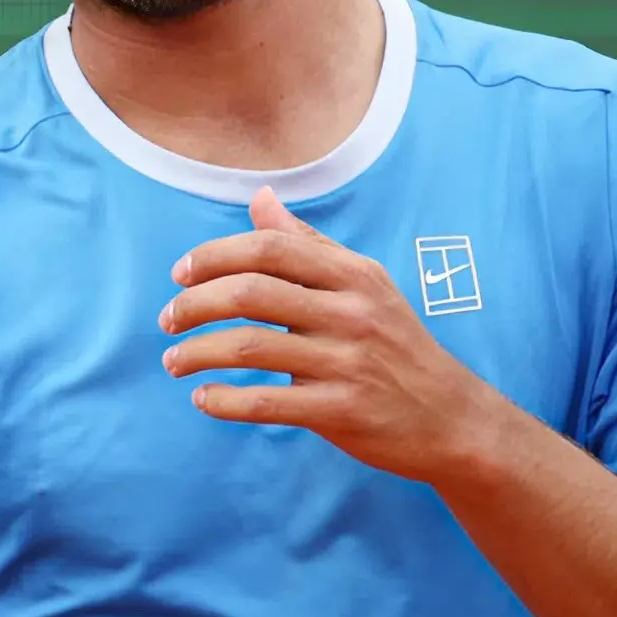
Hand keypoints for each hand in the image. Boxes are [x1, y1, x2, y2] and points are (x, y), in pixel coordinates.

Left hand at [160, 189, 517, 483]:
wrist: (450, 417)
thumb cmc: (394, 346)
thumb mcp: (362, 286)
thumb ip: (308, 246)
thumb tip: (262, 199)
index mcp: (353, 275)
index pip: (270, 248)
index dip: (214, 256)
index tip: (180, 275)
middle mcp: (351, 312)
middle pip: (250, 293)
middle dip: (193, 305)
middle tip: (167, 321)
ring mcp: (347, 361)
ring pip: (248, 346)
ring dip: (196, 353)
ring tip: (174, 361)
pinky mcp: (340, 410)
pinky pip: (264, 402)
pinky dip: (222, 401)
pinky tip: (204, 399)